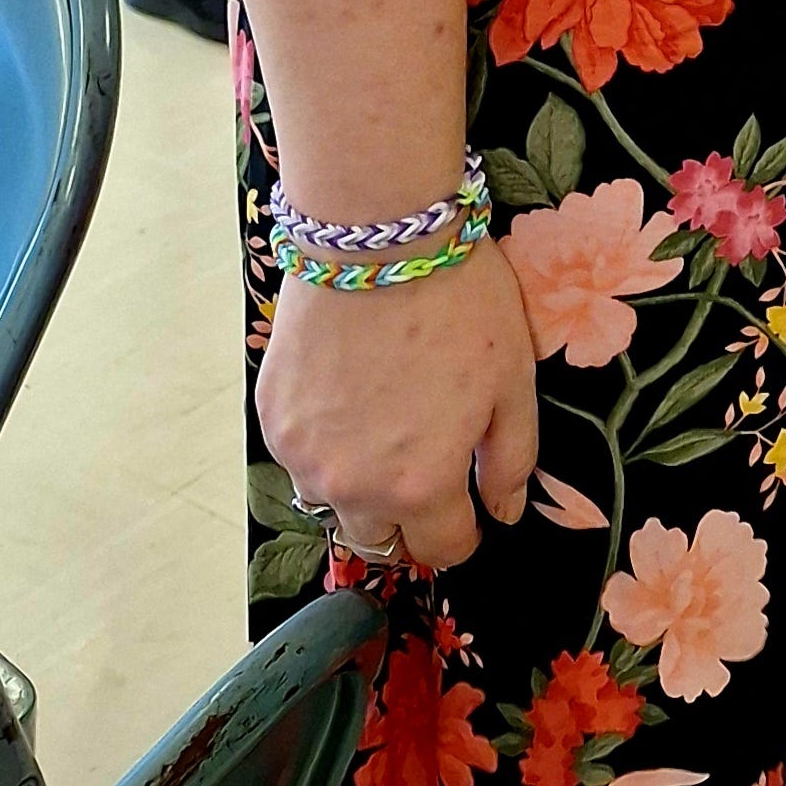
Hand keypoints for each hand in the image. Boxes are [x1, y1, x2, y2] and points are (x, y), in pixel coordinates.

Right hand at [257, 235, 537, 568]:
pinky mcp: (272, 419)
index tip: (469, 505)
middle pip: (380, 539)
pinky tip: (347, 394)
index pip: (442, 550)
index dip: (463, 532)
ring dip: (359, 485)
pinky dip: (325, 445)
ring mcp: (304, 456)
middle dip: (407, 516)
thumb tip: (503, 512)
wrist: (378, 235)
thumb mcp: (513, 379)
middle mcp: (354, 487)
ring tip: (384, 423)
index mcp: (420, 486)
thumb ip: (511, 459)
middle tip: (425, 463)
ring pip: (333, 502)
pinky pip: (300, 459)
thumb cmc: (458, 302)